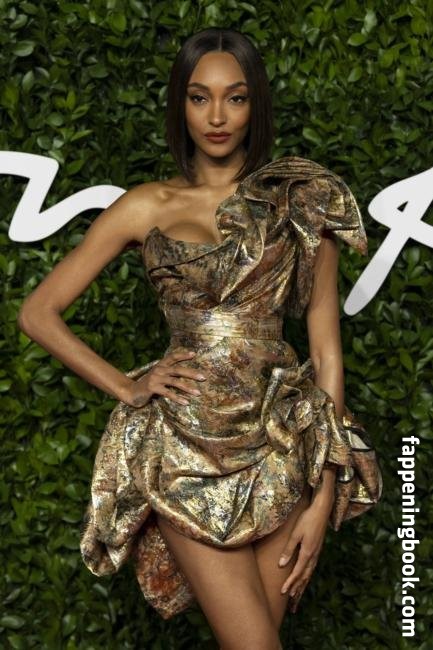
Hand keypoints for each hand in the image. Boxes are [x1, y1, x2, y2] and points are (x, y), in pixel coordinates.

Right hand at [122, 349, 208, 407]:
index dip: (183, 355)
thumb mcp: (158, 376)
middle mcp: (159, 369)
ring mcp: (155, 378)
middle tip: (204, 377)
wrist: (131, 393)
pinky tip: (186, 402)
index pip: (173, 357)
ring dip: (188, 388)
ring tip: (198, 393)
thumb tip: (186, 374)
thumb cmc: (148, 385)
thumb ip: (168, 373)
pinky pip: (168, 393)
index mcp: (161, 365)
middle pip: (178, 369)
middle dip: (192, 373)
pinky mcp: (152, 388)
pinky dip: (178, 398)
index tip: (194, 354)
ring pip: (175, 382)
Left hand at [278, 494, 333, 612]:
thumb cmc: (307, 519)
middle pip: (304, 578)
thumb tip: (281, 565)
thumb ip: (288, 549)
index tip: (282, 593)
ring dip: (302, 586)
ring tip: (297, 597)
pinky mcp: (317, 550)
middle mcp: (313, 556)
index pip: (297, 573)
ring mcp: (316, 554)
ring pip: (309, 575)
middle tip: (291, 604)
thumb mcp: (295, 534)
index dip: (290, 584)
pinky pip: (311, 568)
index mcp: (307, 553)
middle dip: (297, 590)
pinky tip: (305, 580)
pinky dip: (307, 578)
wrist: (322, 510)